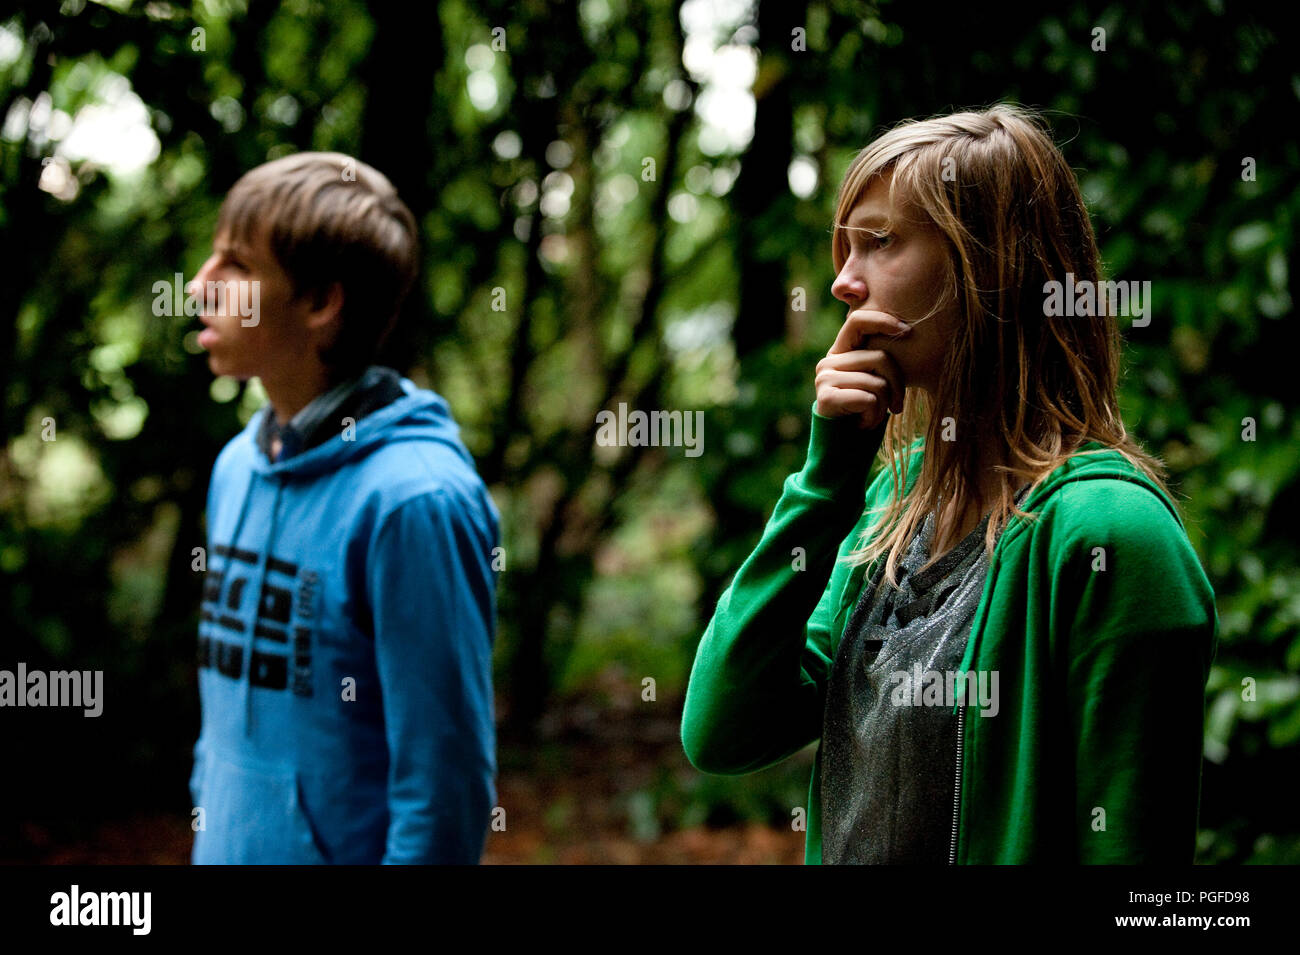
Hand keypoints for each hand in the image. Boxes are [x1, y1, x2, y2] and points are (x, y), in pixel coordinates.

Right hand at [814, 308, 909, 429]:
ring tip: (872, 417)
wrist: (842, 449)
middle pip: (881, 357)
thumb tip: (908, 332)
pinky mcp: (826, 397)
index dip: (883, 320)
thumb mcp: (873, 381)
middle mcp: (828, 361)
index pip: (858, 320)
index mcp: (840, 353)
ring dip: (884, 406)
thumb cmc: (864, 413)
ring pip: (877, 382)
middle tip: (896, 406)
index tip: (908, 331)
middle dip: (898, 385)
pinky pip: (868, 399)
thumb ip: (879, 361)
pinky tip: (863, 424)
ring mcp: (824, 378)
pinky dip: (874, 416)